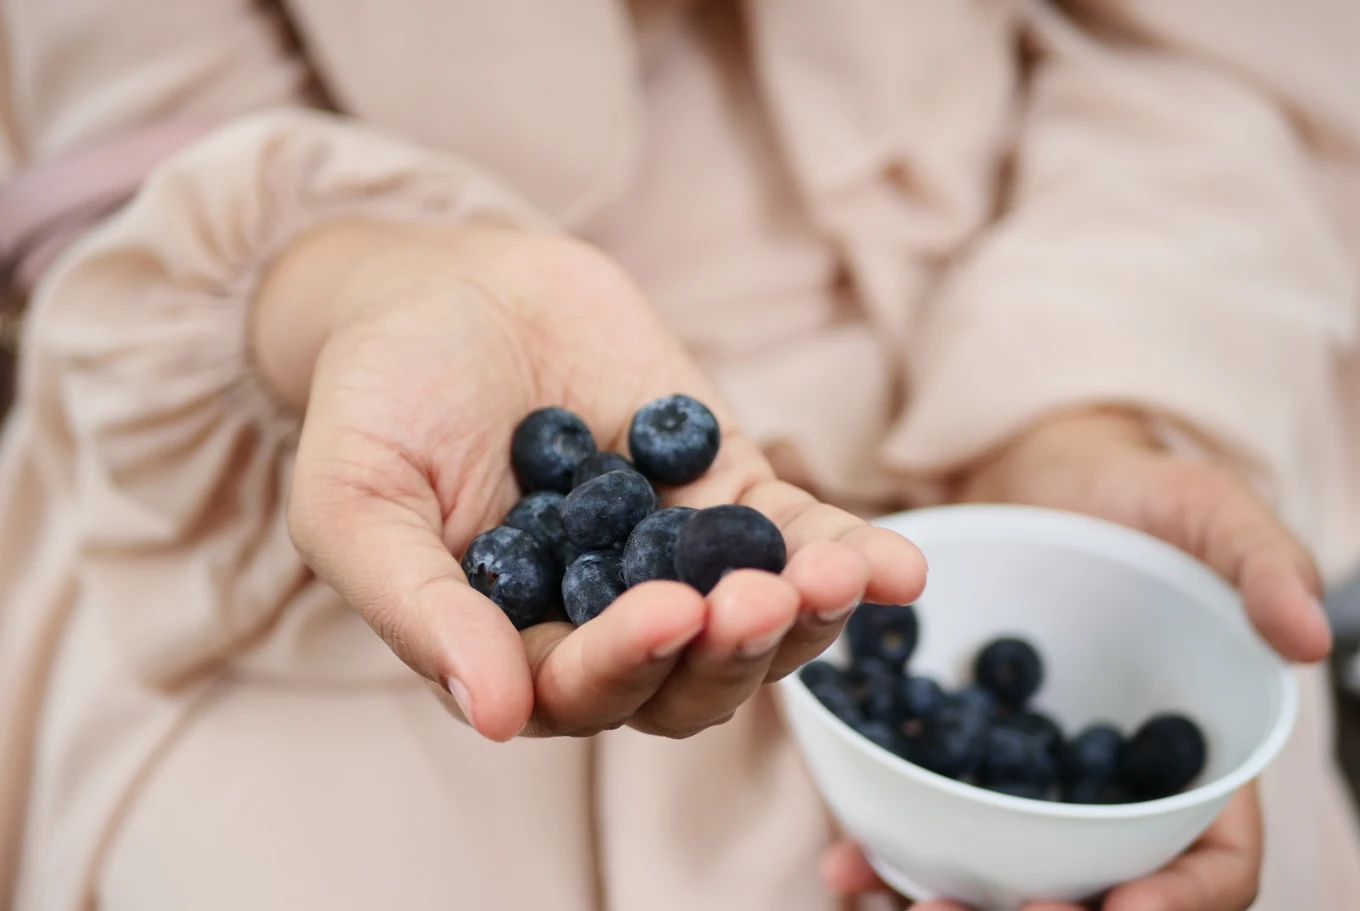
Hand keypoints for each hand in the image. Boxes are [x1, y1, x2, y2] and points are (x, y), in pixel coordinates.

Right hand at [255, 221, 926, 741]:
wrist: (446, 288)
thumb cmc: (377, 395)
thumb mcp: (353, 497)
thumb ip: (414, 607)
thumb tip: (494, 716)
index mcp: (512, 648)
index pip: (579, 693)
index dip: (626, 666)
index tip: (664, 611)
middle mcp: (604, 621)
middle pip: (689, 682)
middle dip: (730, 651)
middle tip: (754, 599)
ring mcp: (676, 558)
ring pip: (759, 625)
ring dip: (806, 615)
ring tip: (839, 578)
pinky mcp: (731, 491)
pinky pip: (798, 536)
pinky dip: (848, 552)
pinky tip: (899, 563)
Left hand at [819, 407, 1328, 910]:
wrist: (1028, 473)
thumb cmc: (1131, 491)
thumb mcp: (1202, 508)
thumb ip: (1259, 560)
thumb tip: (1308, 637)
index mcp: (1191, 755)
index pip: (1213, 859)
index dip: (1180, 899)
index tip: (1123, 907)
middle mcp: (1107, 787)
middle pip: (1095, 886)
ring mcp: (1027, 780)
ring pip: (1003, 875)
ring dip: (954, 904)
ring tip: (895, 896)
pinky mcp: (954, 756)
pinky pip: (925, 821)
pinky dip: (888, 851)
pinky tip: (842, 859)